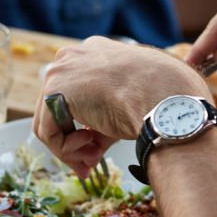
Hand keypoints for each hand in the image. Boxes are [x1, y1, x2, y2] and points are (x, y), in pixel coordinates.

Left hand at [33, 36, 209, 176]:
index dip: (86, 127)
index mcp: (98, 53)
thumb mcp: (133, 108)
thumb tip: (90, 153)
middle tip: (91, 164)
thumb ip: (105, 127)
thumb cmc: (166, 100)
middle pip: (61, 107)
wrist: (167, 99)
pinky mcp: (54, 90)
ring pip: (51, 121)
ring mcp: (62, 70)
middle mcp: (75, 57)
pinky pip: (48, 131)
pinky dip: (66, 149)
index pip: (80, 95)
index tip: (97, 150)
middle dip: (75, 140)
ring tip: (93, 159)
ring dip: (71, 148)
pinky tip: (90, 149)